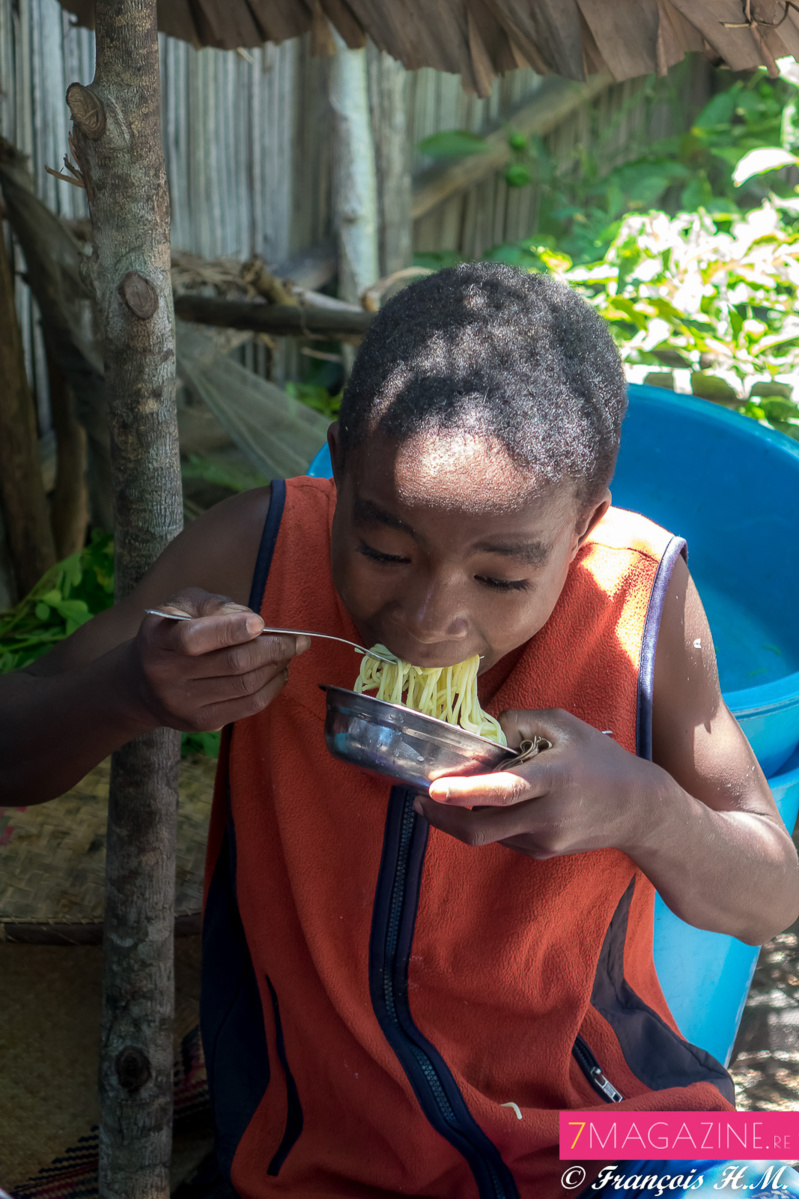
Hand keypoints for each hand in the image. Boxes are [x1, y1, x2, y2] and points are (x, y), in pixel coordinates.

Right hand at [126, 587, 308, 732]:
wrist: (141, 684)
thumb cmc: (171, 633)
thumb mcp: (180, 606)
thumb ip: (213, 605)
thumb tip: (250, 617)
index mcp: (158, 641)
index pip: (194, 638)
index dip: (231, 630)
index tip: (261, 623)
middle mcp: (166, 676)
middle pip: (232, 664)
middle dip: (273, 649)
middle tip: (298, 640)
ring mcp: (184, 704)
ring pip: (245, 687)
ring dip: (276, 668)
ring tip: (289, 653)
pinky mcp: (201, 723)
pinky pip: (247, 707)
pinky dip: (272, 688)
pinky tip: (278, 673)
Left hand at [414, 708, 660, 858]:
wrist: (639, 810)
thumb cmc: (600, 759)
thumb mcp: (565, 725)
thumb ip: (521, 721)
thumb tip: (486, 732)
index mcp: (553, 778)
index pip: (505, 789)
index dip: (465, 792)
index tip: (432, 789)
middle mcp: (547, 815)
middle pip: (480, 829)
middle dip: (441, 817)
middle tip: (419, 800)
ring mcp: (544, 840)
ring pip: (487, 835)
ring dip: (462, 817)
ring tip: (456, 794)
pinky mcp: (542, 852)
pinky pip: (503, 838)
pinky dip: (489, 821)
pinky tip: (494, 805)